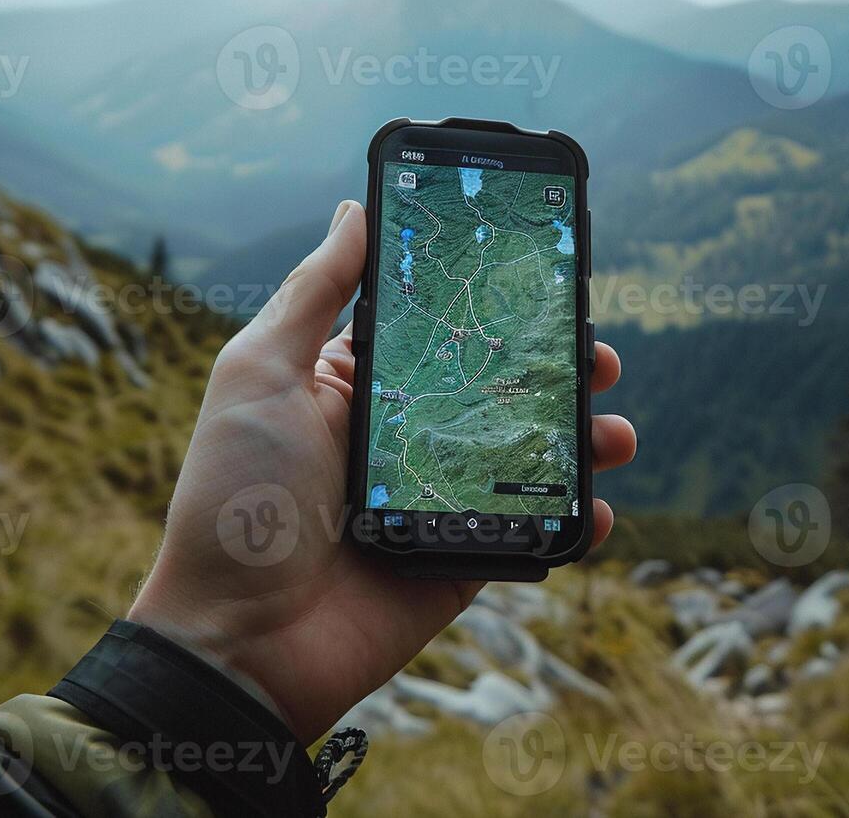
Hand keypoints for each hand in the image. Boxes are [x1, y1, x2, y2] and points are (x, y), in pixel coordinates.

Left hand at [128, 200, 636, 742]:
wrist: (238, 640)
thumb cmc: (234, 499)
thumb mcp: (258, 373)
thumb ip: (315, 292)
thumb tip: (355, 207)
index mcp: (356, 385)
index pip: (439, 330)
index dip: (495, 304)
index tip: (547, 275)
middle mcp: (403, 437)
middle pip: (500, 388)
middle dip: (559, 367)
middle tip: (598, 355)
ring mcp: (438, 502)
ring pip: (528, 457)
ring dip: (583, 440)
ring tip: (614, 430)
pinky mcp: (462, 562)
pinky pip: (531, 535)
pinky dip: (574, 523)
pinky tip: (596, 508)